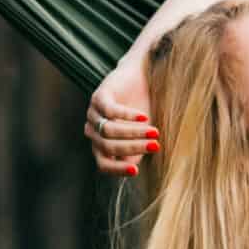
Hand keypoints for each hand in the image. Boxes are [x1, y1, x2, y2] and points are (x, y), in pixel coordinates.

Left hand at [87, 60, 158, 177]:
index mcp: (101, 143)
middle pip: (108, 146)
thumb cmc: (142, 108)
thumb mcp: (141, 133)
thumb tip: (132, 166)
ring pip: (109, 131)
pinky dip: (127, 116)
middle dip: (133, 148)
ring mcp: (93, 113)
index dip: (117, 169)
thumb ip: (135, 150)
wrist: (140, 78)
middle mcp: (93, 130)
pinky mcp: (99, 97)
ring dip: (134, 133)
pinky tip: (143, 117)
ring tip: (155, 131)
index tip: (136, 171)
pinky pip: (110, 111)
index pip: (103, 163)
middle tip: (155, 146)